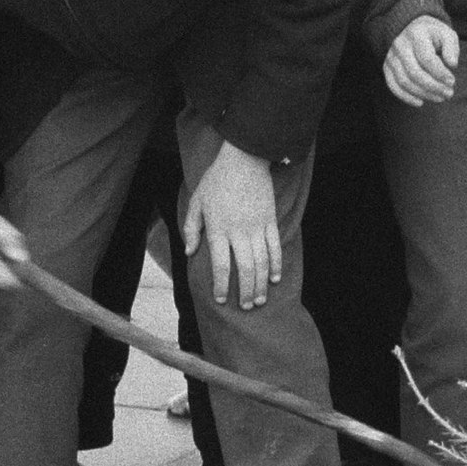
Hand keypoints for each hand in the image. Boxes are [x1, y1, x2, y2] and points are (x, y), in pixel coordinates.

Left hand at [180, 137, 282, 308]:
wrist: (244, 159)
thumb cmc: (217, 179)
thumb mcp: (196, 201)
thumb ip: (191, 228)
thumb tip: (189, 252)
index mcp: (218, 229)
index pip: (221, 265)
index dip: (222, 285)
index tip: (222, 299)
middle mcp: (239, 232)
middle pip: (245, 269)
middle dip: (245, 292)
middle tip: (246, 306)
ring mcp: (257, 227)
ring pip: (262, 263)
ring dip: (260, 284)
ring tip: (259, 300)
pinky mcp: (270, 221)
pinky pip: (275, 248)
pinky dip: (276, 265)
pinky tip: (274, 279)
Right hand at [382, 15, 459, 105]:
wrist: (410, 27)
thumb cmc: (433, 34)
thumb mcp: (446, 34)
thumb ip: (452, 47)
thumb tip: (452, 64)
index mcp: (416, 35)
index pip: (427, 59)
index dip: (440, 73)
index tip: (452, 81)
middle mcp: (400, 45)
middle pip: (415, 73)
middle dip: (434, 87)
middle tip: (449, 93)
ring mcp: (391, 57)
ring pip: (404, 82)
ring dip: (424, 94)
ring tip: (440, 98)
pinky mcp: (387, 67)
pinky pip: (393, 86)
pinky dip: (406, 97)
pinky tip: (420, 102)